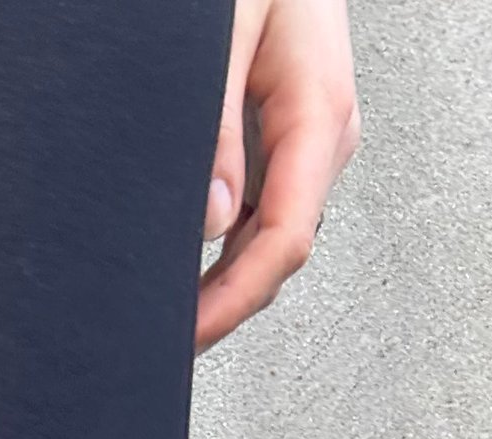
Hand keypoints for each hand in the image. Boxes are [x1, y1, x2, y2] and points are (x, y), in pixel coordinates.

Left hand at [197, 0, 360, 351]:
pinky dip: (230, 252)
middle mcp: (325, 134)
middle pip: (280, 251)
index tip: (191, 338)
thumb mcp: (228, 35)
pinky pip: (267, 211)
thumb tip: (210, 221)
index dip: (236, 301)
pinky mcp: (294, 135)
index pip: (285, 238)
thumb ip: (218, 124)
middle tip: (166, 349)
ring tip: (173, 325)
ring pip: (273, 237)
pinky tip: (194, 275)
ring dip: (227, 286)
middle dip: (227, 307)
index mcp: (317, 113)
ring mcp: (313, 138)